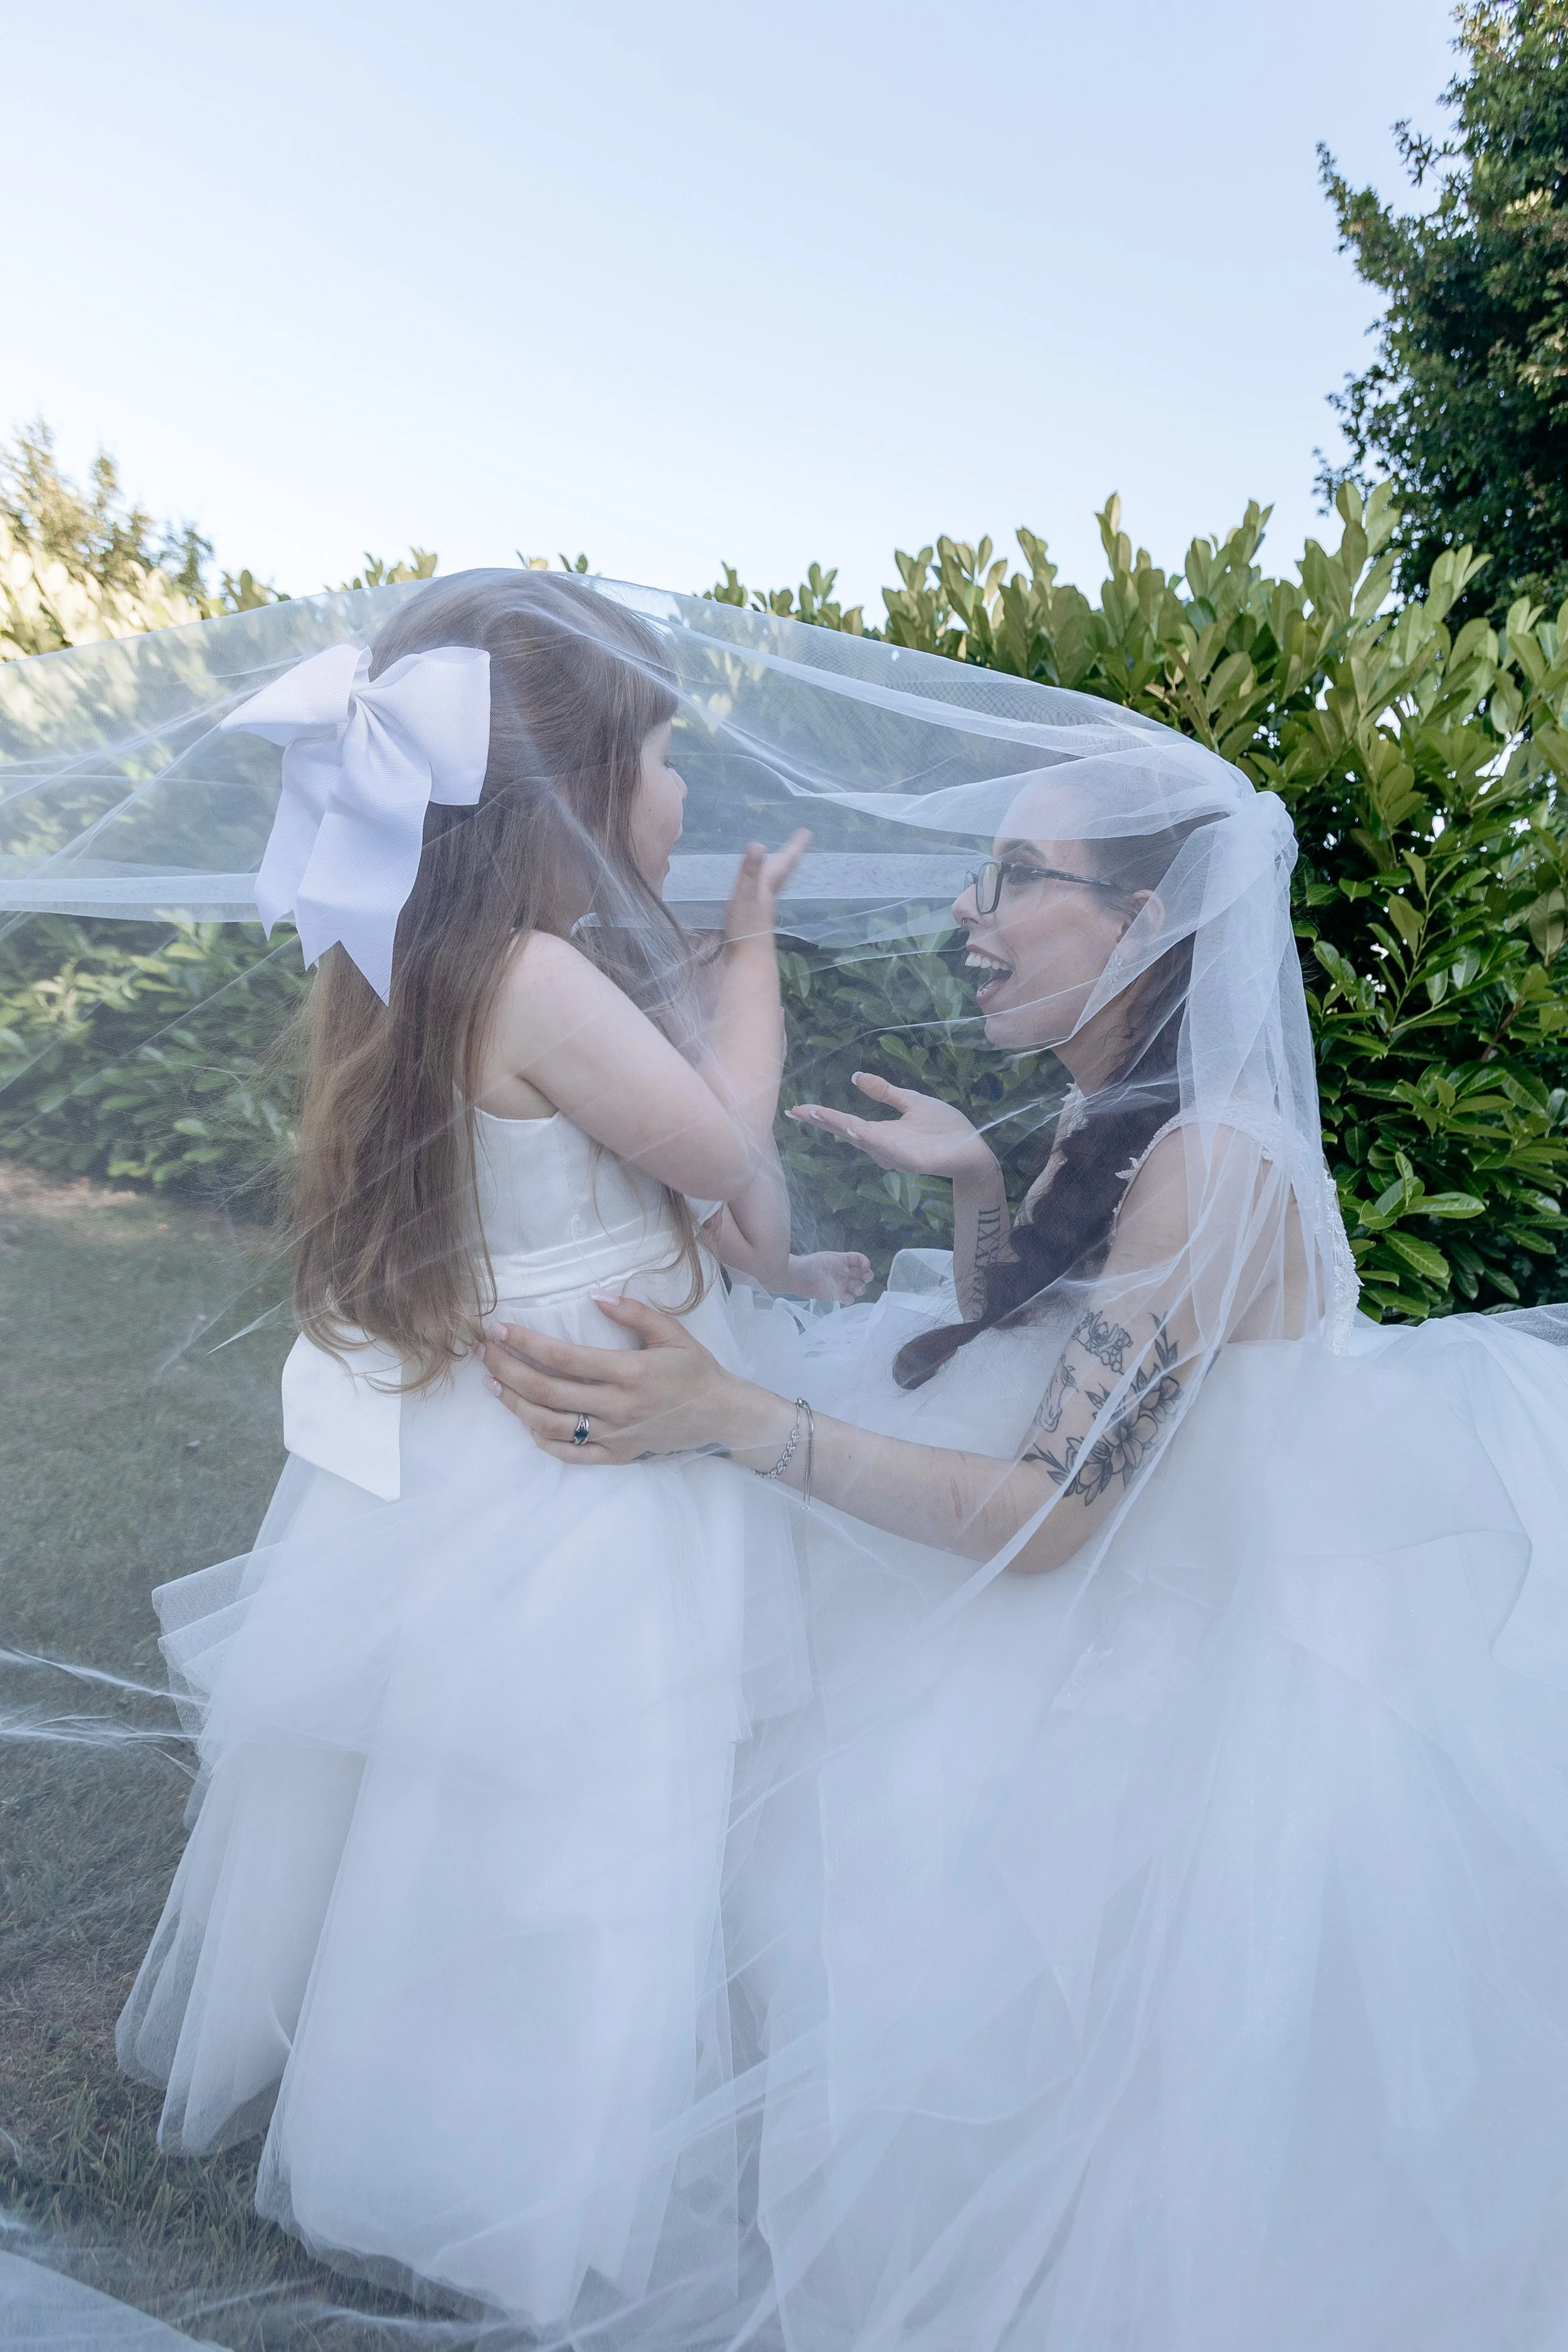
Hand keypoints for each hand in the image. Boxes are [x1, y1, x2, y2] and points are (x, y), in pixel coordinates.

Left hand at [481, 1293, 789, 1467]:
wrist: (721, 1415)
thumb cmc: (695, 1369)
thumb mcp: (671, 1332)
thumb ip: (633, 1312)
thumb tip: (595, 1295)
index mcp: (629, 1371)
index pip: (564, 1358)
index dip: (526, 1343)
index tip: (499, 1329)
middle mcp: (618, 1406)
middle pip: (548, 1391)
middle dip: (509, 1369)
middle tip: (485, 1352)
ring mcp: (615, 1435)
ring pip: (551, 1425)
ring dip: (516, 1405)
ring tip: (494, 1383)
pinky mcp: (618, 1455)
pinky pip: (571, 1454)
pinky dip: (543, 1440)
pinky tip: (526, 1422)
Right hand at [724, 829, 810, 948]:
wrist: (748, 959)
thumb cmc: (747, 926)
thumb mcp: (746, 894)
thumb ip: (750, 871)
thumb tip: (758, 845)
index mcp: (769, 886)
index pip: (784, 861)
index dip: (794, 846)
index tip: (807, 832)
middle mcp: (769, 894)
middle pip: (784, 871)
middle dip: (790, 854)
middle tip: (800, 840)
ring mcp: (763, 907)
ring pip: (775, 882)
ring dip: (779, 869)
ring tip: (781, 860)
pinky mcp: (754, 917)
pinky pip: (763, 892)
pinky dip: (764, 883)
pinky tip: (759, 888)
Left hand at [785, 1250, 872, 1302]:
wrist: (795, 1278)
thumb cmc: (808, 1265)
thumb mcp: (823, 1260)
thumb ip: (837, 1263)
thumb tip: (848, 1270)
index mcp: (842, 1260)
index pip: (859, 1259)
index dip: (865, 1262)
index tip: (865, 1267)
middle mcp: (844, 1272)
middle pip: (863, 1273)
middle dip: (868, 1275)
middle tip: (866, 1278)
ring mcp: (841, 1284)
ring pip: (858, 1287)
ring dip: (861, 1288)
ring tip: (856, 1289)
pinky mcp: (835, 1295)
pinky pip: (848, 1298)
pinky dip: (850, 1299)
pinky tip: (845, 1297)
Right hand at [787, 1071, 996, 1181]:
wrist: (972, 1149)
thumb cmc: (944, 1128)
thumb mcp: (911, 1102)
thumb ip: (885, 1092)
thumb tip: (856, 1077)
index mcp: (881, 1131)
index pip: (845, 1121)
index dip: (822, 1115)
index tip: (798, 1108)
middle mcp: (881, 1145)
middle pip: (845, 1130)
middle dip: (821, 1121)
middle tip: (796, 1111)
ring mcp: (894, 1154)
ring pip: (862, 1138)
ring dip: (839, 1126)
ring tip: (817, 1114)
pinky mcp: (910, 1159)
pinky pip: (886, 1148)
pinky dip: (869, 1138)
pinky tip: (854, 1128)